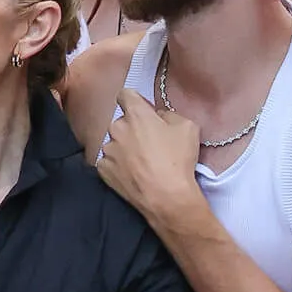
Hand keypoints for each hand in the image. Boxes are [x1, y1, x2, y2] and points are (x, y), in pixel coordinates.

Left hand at [97, 90, 202, 226]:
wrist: (166, 197)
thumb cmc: (178, 160)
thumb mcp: (187, 126)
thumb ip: (169, 114)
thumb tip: (158, 117)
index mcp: (136, 114)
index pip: (125, 95)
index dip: (134, 101)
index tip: (142, 111)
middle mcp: (117, 128)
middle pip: (121, 122)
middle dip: (132, 128)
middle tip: (148, 142)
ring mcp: (108, 150)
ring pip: (114, 142)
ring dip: (124, 147)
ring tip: (141, 162)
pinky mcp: (103, 170)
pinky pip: (109, 161)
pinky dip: (117, 165)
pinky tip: (132, 173)